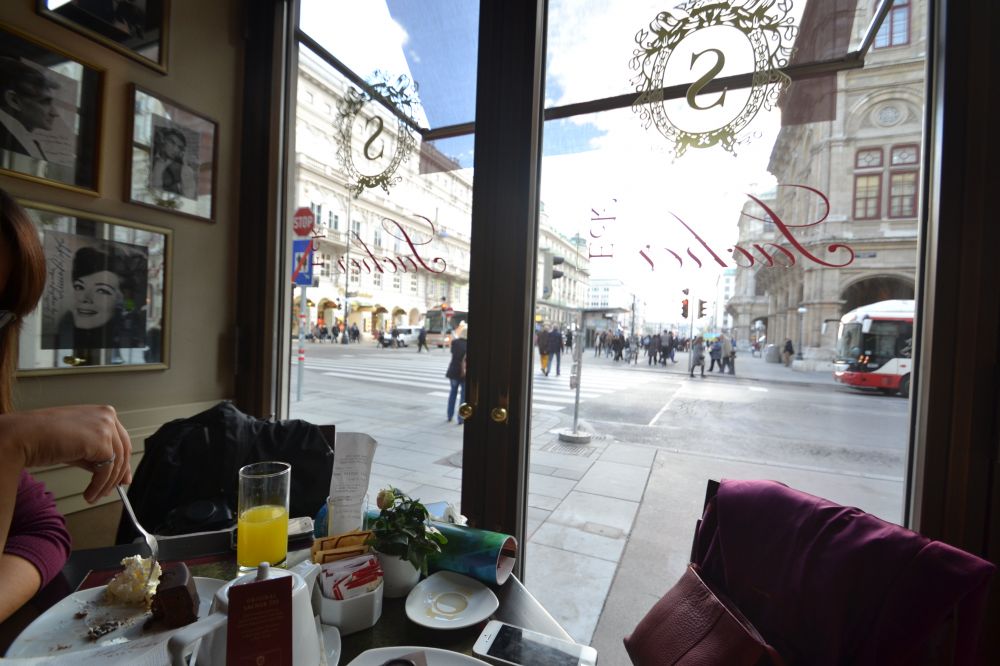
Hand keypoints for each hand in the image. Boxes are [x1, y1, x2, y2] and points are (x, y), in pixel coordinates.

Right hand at [2, 405, 132, 502]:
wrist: (24, 436)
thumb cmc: (42, 437)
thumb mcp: (77, 445)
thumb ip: (96, 455)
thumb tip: (110, 473)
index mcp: (103, 413)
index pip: (121, 440)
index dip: (122, 462)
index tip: (122, 478)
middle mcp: (107, 416)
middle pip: (123, 451)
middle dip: (118, 475)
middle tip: (110, 491)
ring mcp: (106, 427)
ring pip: (116, 463)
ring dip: (105, 485)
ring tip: (94, 496)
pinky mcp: (102, 442)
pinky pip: (106, 470)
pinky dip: (99, 486)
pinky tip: (89, 494)